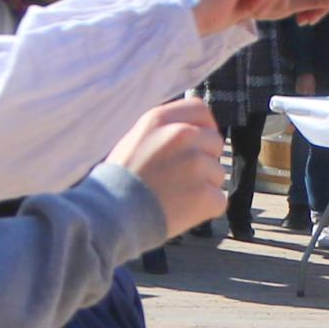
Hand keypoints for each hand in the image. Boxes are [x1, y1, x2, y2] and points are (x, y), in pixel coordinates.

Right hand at [114, 98, 225, 234]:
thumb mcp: (135, 140)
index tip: (199, 143)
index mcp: (161, 119)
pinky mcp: (205, 193)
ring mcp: (196, 164)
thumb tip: (190, 131)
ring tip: (174, 197)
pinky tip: (181, 212)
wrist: (110, 217)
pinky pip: (218, 200)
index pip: (200, 110)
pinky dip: (204, 210)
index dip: (203, 127)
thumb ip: (164, 131)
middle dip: (204, 159)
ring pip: (217, 173)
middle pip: (214, 142)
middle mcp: (182, 135)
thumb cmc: (117, 184)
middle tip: (180, 178)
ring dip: (203, 187)